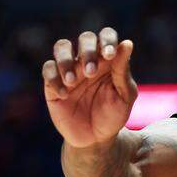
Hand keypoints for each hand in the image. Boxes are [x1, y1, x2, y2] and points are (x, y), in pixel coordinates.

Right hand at [41, 27, 137, 148]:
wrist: (97, 140)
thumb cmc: (114, 116)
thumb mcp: (124, 96)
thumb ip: (123, 70)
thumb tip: (128, 43)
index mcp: (108, 60)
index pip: (106, 36)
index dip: (107, 40)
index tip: (109, 55)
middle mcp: (87, 60)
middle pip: (84, 38)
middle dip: (88, 51)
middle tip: (91, 73)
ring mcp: (69, 70)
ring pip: (61, 46)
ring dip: (67, 61)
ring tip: (73, 82)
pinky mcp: (53, 83)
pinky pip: (48, 70)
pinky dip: (54, 78)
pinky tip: (65, 94)